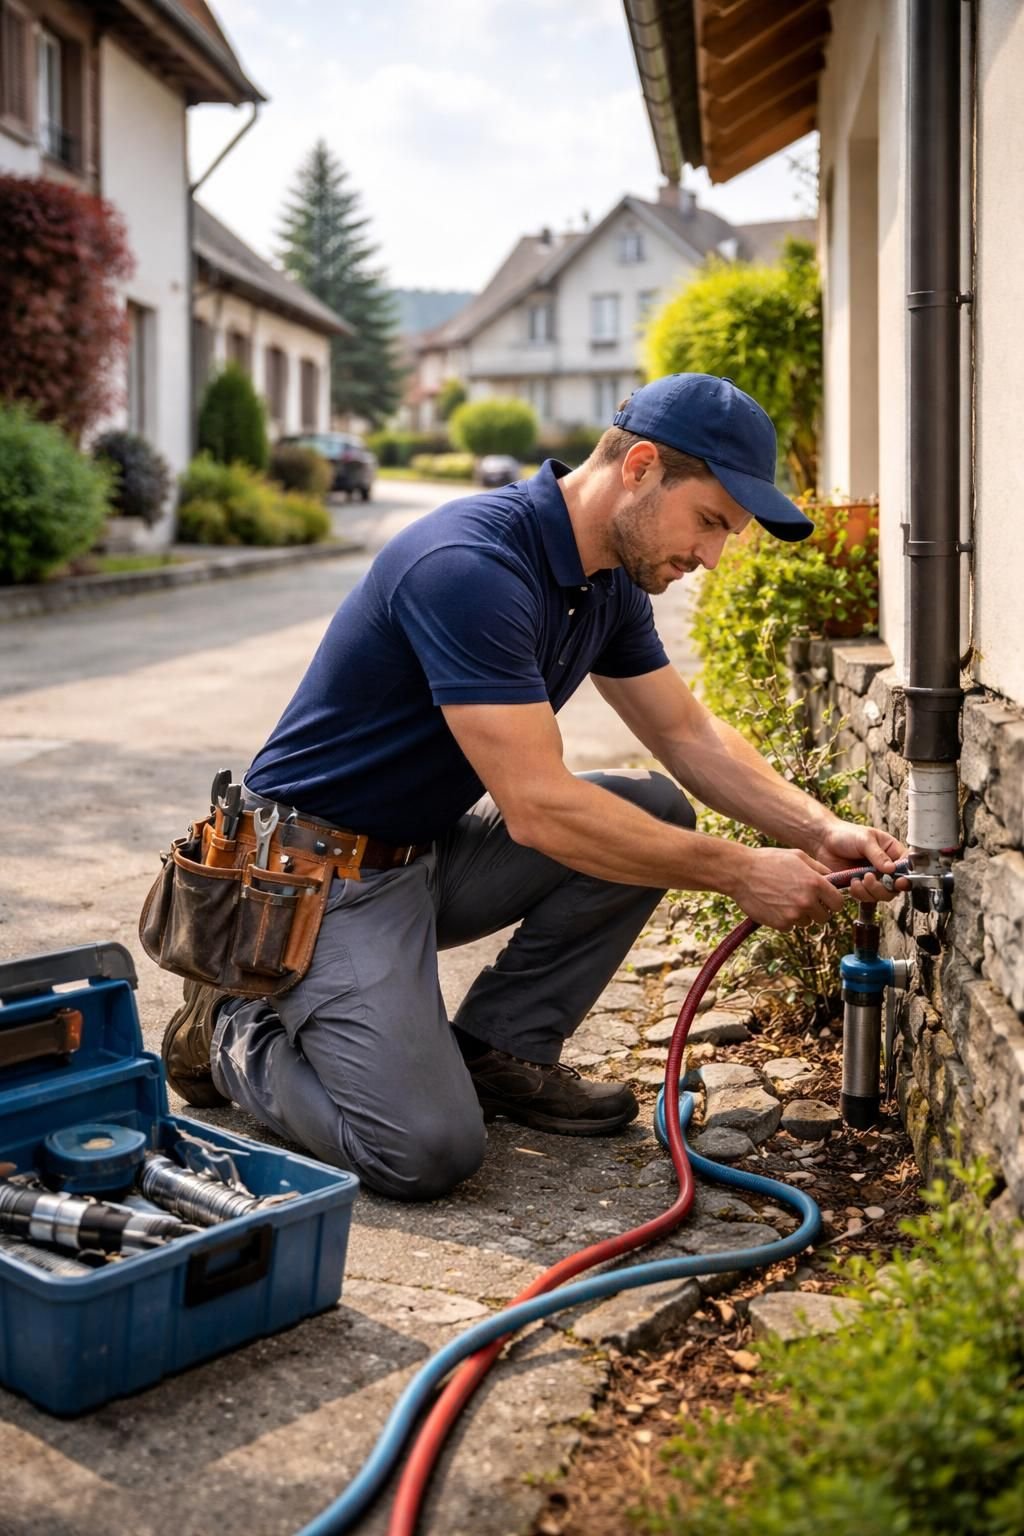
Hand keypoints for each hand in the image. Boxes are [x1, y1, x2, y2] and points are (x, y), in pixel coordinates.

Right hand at [731, 847, 847, 931]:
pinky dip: (785, 919)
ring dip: (800, 915)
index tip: (826, 900)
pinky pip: (790, 927)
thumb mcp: (797, 856)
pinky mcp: (780, 924)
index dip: (833, 902)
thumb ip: (819, 868)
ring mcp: (794, 915)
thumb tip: (834, 879)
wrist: (740, 872)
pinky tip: (775, 905)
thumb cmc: (768, 860)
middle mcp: (807, 901)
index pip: (838, 904)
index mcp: (815, 883)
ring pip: (807, 923)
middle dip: (817, 910)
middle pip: (824, 917)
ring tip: (785, 900)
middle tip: (804, 900)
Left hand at [811, 820, 908, 901]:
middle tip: (869, 877)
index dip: (905, 878)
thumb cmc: (846, 834)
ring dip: (870, 891)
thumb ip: (878, 855)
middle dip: (883, 887)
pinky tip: (852, 882)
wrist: (823, 840)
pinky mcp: (860, 886)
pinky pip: (866, 897)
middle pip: (895, 887)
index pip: (907, 868)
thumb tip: (891, 869)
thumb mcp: (865, 839)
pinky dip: (859, 893)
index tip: (898, 881)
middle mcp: (885, 867)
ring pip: (881, 895)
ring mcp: (873, 878)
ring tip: (858, 879)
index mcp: (892, 852)